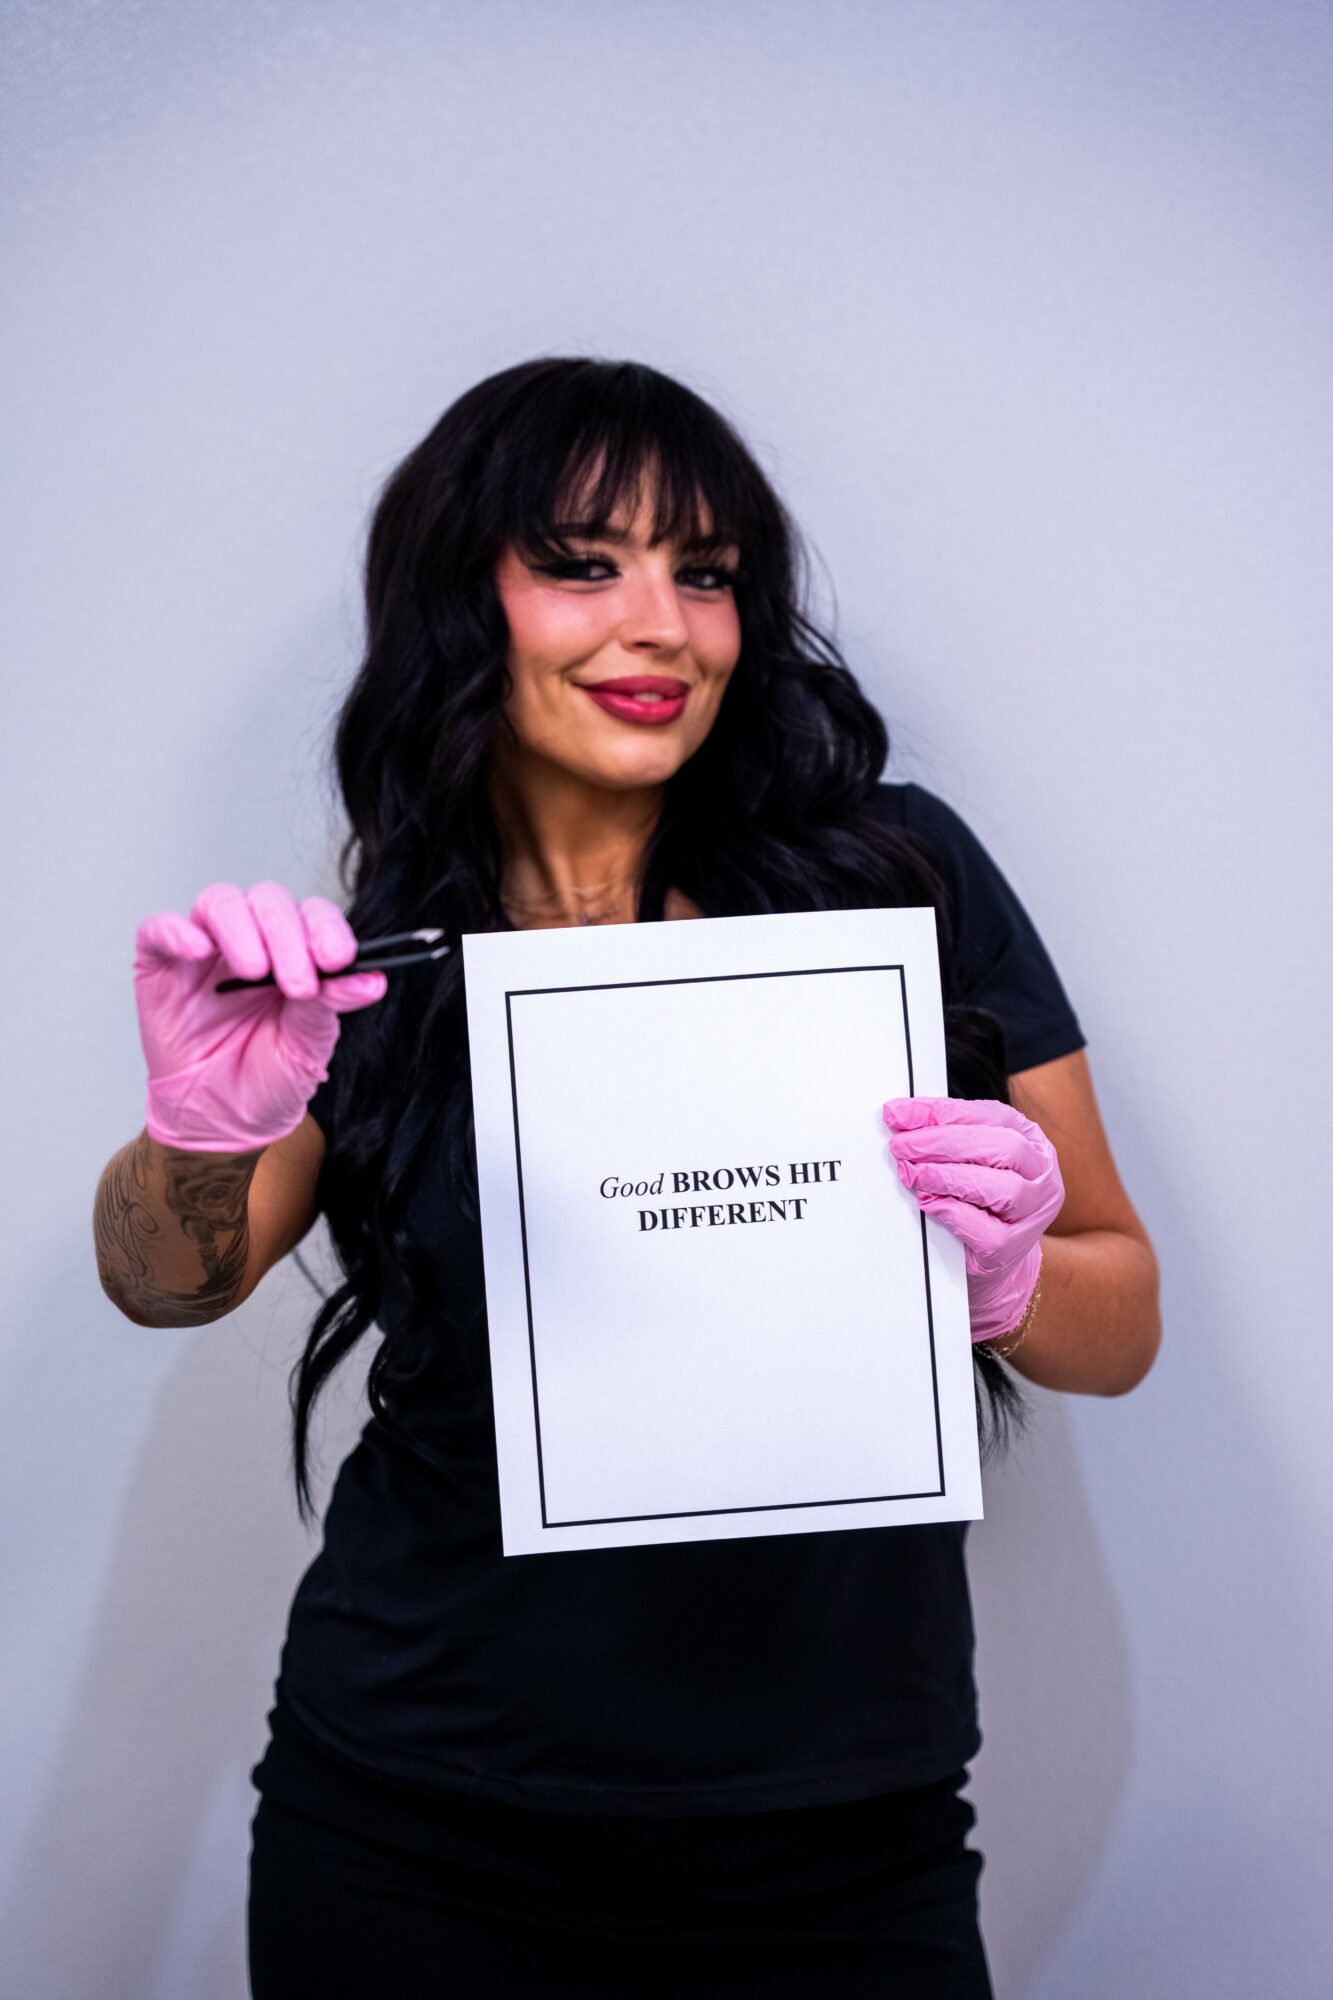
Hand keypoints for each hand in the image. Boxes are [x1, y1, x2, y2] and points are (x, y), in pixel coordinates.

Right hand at [134, 882, 387, 1152]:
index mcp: (296, 953)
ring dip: (242, 929)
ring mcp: (204, 949)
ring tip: (254, 972)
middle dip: (288, 936)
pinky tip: (198, 951)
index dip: (327, 929)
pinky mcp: (160, 964)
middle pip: (270, 902)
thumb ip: (331, 1006)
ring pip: (220, 902)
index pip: (314, 916)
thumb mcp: (306, 1048)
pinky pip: (160, 928)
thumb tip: (372, 980)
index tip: (339, 959)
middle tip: (298, 983)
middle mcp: (252, 940)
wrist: (218, 1121)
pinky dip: (178, 931)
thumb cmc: (266, 1079)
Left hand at [883, 1094, 1065, 1343]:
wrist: (994, 1257)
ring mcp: (1033, 1214)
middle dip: (943, 1142)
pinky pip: (987, 1231)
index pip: (990, 1115)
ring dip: (949, 1177)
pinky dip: (954, 1213)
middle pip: (1002, 1148)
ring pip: (1003, 1189)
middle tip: (901, 1146)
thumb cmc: (978, 1200)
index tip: (898, 1113)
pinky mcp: (1013, 1249)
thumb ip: (946, 1137)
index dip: (942, 1112)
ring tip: (912, 1174)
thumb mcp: (969, 1160)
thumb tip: (901, 1118)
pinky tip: (928, 1204)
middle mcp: (1041, 1175)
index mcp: (1031, 1140)